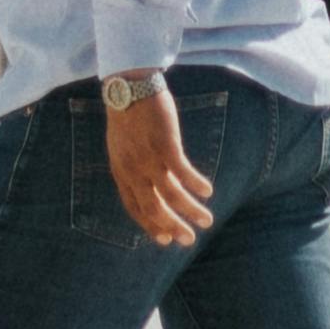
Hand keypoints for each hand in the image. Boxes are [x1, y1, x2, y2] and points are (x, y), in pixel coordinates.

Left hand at [102, 79, 213, 245]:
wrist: (128, 88)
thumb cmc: (127, 117)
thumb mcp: (123, 148)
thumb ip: (132, 169)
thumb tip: (149, 185)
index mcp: (122, 173)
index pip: (135, 209)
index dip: (151, 226)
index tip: (166, 239)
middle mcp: (133, 171)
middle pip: (154, 208)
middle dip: (174, 227)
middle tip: (190, 240)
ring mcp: (148, 159)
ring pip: (171, 195)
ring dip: (191, 210)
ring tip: (207, 220)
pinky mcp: (164, 145)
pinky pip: (183, 172)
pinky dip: (195, 184)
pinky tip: (207, 192)